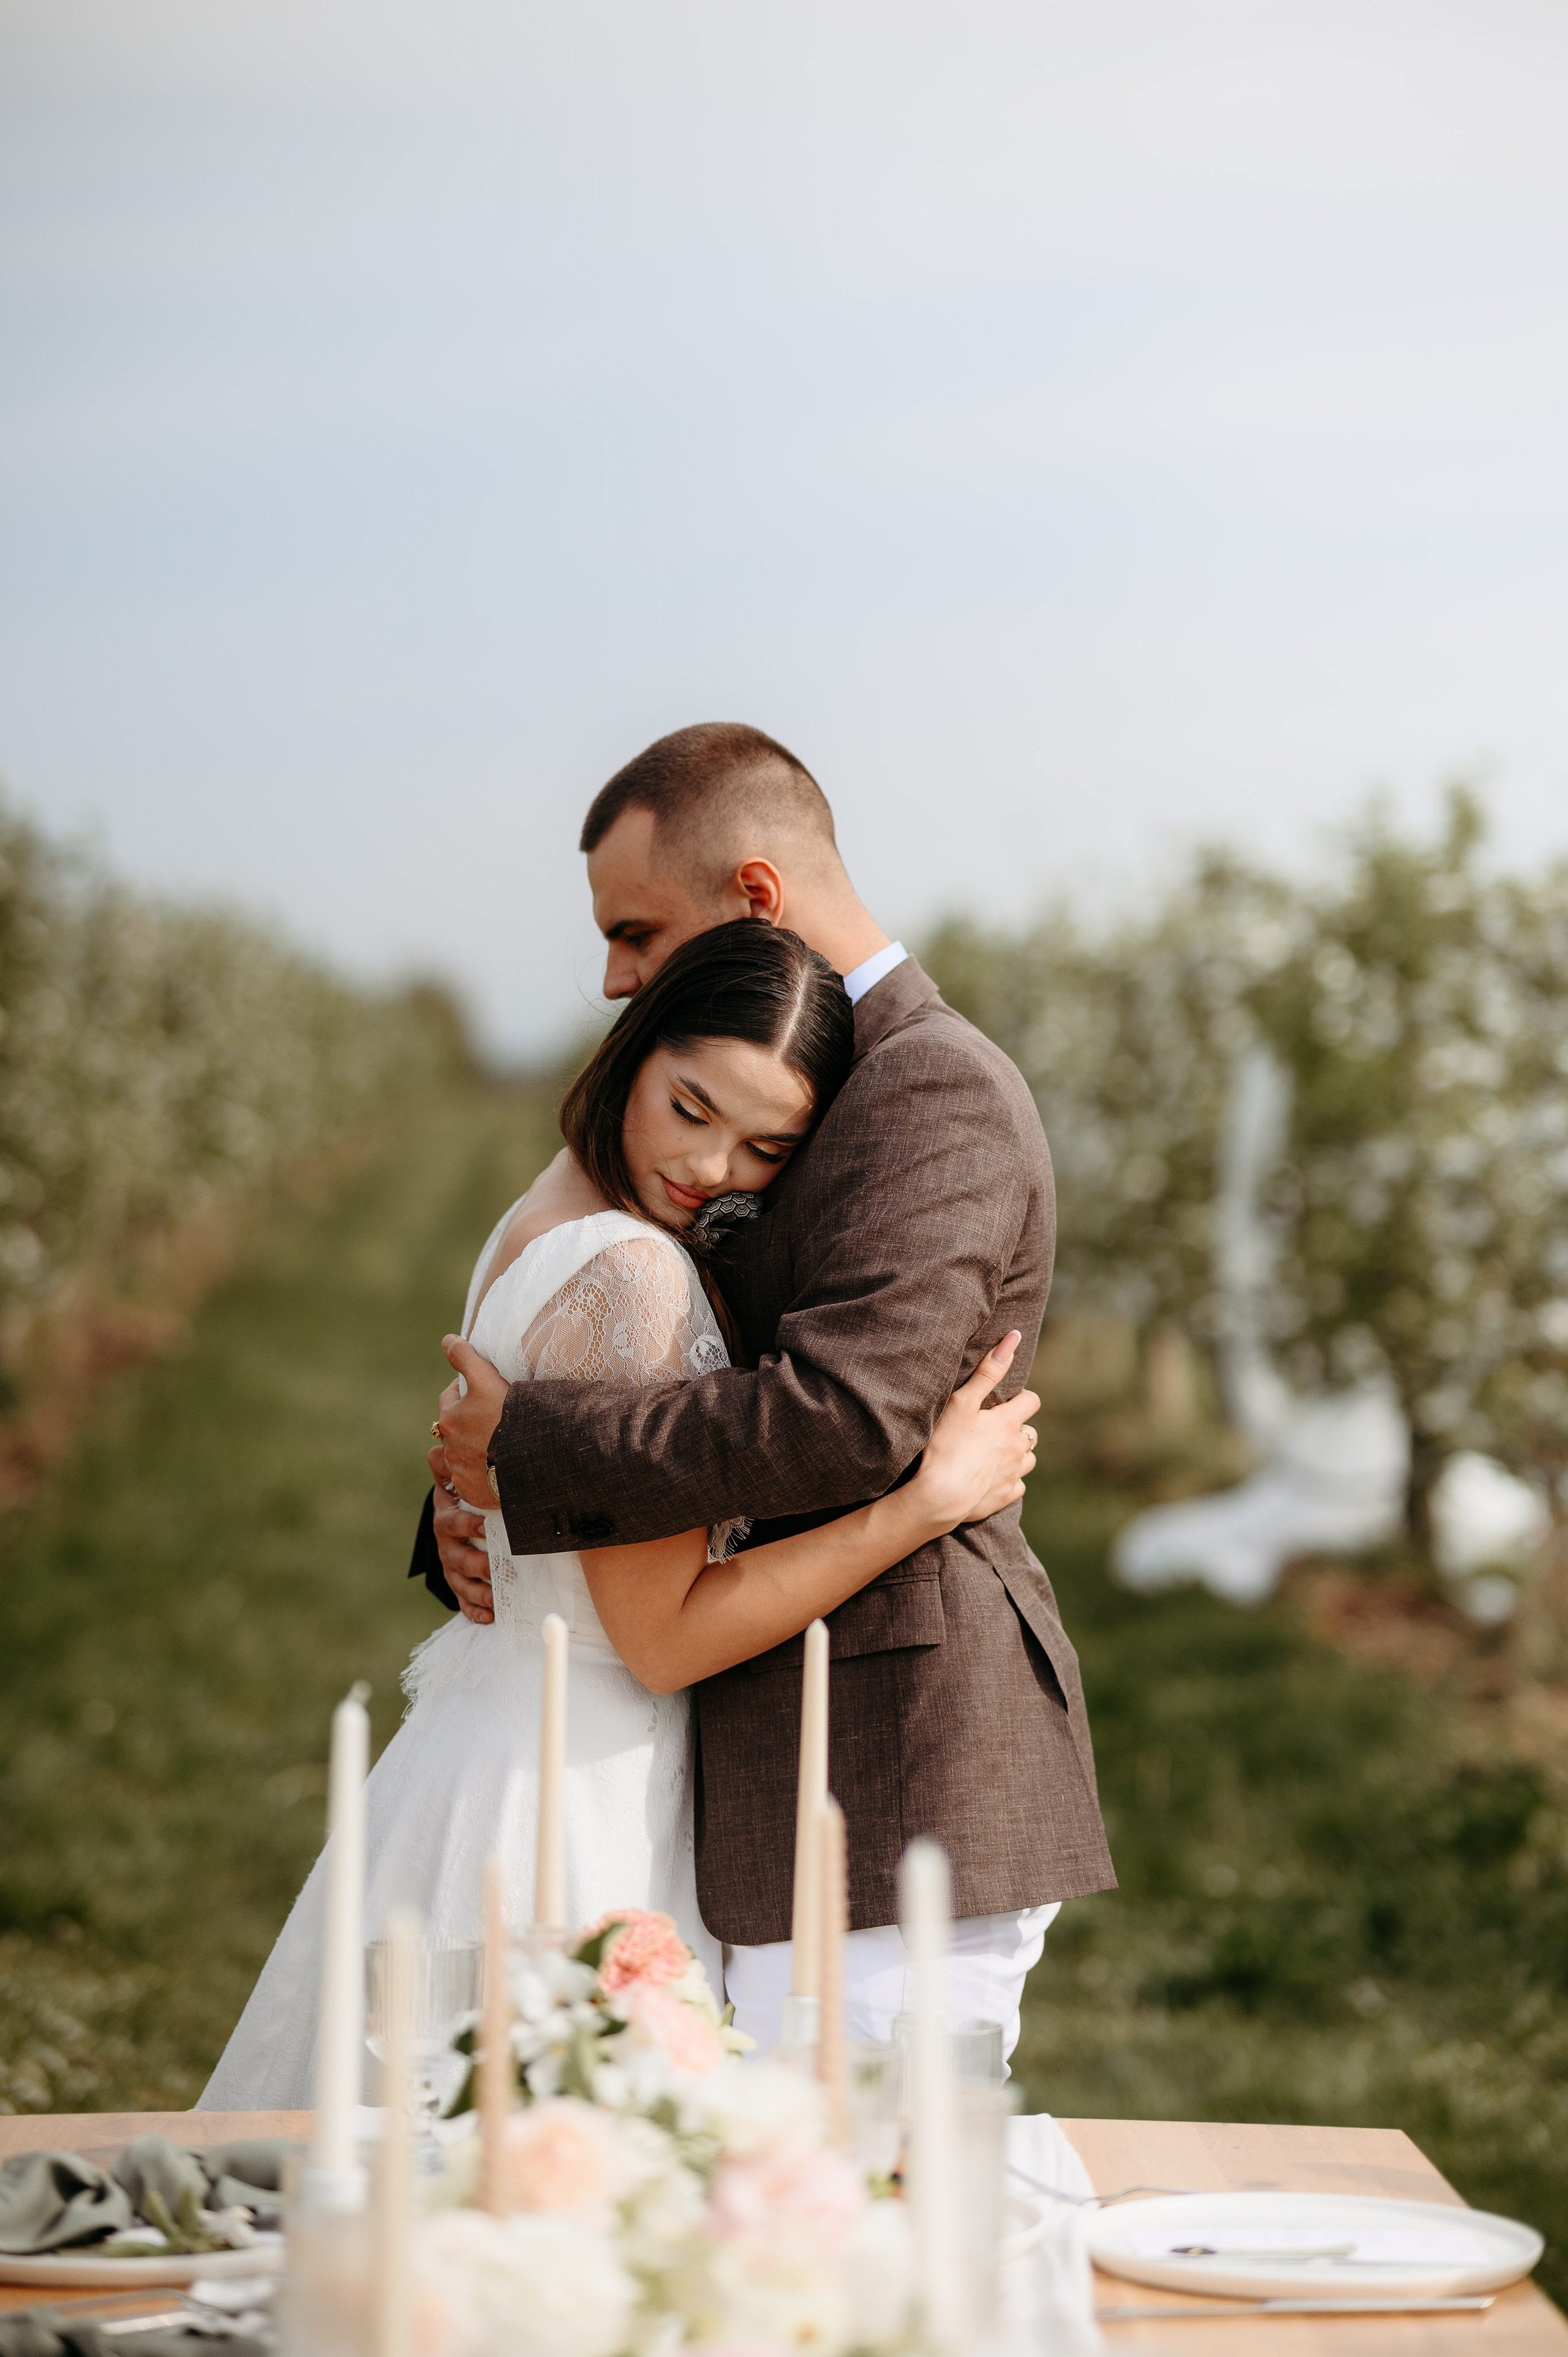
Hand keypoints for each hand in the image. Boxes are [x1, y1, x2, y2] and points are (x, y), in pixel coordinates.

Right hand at [429, 1443, 493, 1623]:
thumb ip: (448, 1466)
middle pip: (458, 1559)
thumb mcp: (456, 1481)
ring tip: (497, 1600)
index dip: (466, 1524)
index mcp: (447, 1519)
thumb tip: (437, 1445)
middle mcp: (447, 1546)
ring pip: (461, 1584)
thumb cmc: (464, 1497)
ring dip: (479, 1593)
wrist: (456, 1520)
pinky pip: (463, 1602)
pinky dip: (474, 1611)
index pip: (452, 1522)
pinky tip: (489, 1617)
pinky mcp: (459, 1585)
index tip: (485, 1526)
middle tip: (502, 1571)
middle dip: (479, 1566)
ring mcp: (452, 1567)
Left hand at [436, 1336, 508, 1513]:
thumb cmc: (510, 1416)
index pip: (450, 1399)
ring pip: (460, 1457)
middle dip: (466, 1423)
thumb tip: (446, 1339)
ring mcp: (461, 1473)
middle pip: (454, 1429)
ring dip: (471, 1451)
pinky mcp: (474, 1493)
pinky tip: (496, 1471)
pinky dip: (479, 1476)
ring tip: (494, 1447)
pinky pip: (471, 1483)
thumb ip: (465, 1357)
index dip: (464, 1391)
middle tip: (490, 1419)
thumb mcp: (487, 1379)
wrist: (532, 1459)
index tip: (478, 1390)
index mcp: (450, 1420)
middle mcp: (450, 1448)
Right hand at [909, 1333, 1039, 1533]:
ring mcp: (1013, 1474)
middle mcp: (1017, 1448)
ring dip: (1016, 1454)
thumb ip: (988, 1371)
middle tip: (992, 1429)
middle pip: (1030, 1432)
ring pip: (1028, 1460)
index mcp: (1008, 1422)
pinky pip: (1017, 1485)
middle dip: (1017, 1428)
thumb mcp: (962, 1402)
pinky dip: (1009, 1480)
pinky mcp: (1005, 1497)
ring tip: (993, 1454)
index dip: (1021, 1398)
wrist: (938, 1496)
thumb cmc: (945, 1444)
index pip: (1031, 1401)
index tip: (1006, 1400)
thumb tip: (1014, 1337)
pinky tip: (991, 1479)